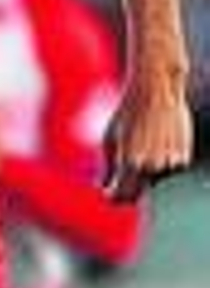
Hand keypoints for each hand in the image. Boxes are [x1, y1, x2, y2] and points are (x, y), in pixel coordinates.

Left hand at [103, 69, 194, 200]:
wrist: (156, 91)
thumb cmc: (127, 114)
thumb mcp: (109, 140)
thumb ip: (107, 168)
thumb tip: (104, 186)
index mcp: (131, 164)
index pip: (120, 196)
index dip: (112, 197)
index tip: (107, 191)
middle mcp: (153, 167)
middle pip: (137, 194)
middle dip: (126, 189)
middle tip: (117, 178)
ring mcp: (171, 164)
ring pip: (152, 182)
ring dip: (144, 174)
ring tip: (140, 146)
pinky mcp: (184, 159)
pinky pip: (166, 171)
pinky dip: (159, 164)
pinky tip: (155, 144)